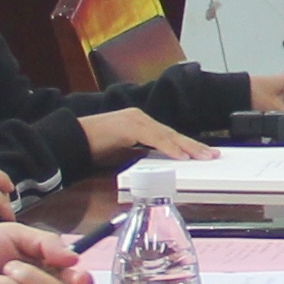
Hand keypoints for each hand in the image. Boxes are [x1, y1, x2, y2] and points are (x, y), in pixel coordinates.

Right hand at [82, 104, 213, 164]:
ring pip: (167, 135)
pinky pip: (153, 139)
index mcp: (139, 123)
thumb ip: (139, 155)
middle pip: (172, 134)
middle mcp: (140, 118)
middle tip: (212, 155)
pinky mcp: (129, 126)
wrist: (72, 140)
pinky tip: (180, 155)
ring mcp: (135, 119)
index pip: (168, 135)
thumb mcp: (122, 153)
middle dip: (193, 146)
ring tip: (202, 156)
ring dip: (186, 147)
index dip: (187, 145)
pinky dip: (169, 148)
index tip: (202, 154)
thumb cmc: (93, 147)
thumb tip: (155, 166)